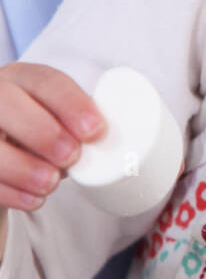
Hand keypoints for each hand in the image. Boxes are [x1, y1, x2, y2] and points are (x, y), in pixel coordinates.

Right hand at [0, 62, 106, 210]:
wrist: (4, 150)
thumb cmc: (40, 132)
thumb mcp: (54, 117)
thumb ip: (77, 121)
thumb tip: (121, 141)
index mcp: (19, 78)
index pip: (43, 80)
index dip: (70, 103)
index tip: (96, 130)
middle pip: (6, 102)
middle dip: (43, 131)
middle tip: (71, 157)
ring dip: (24, 166)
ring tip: (51, 184)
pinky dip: (10, 191)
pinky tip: (34, 200)